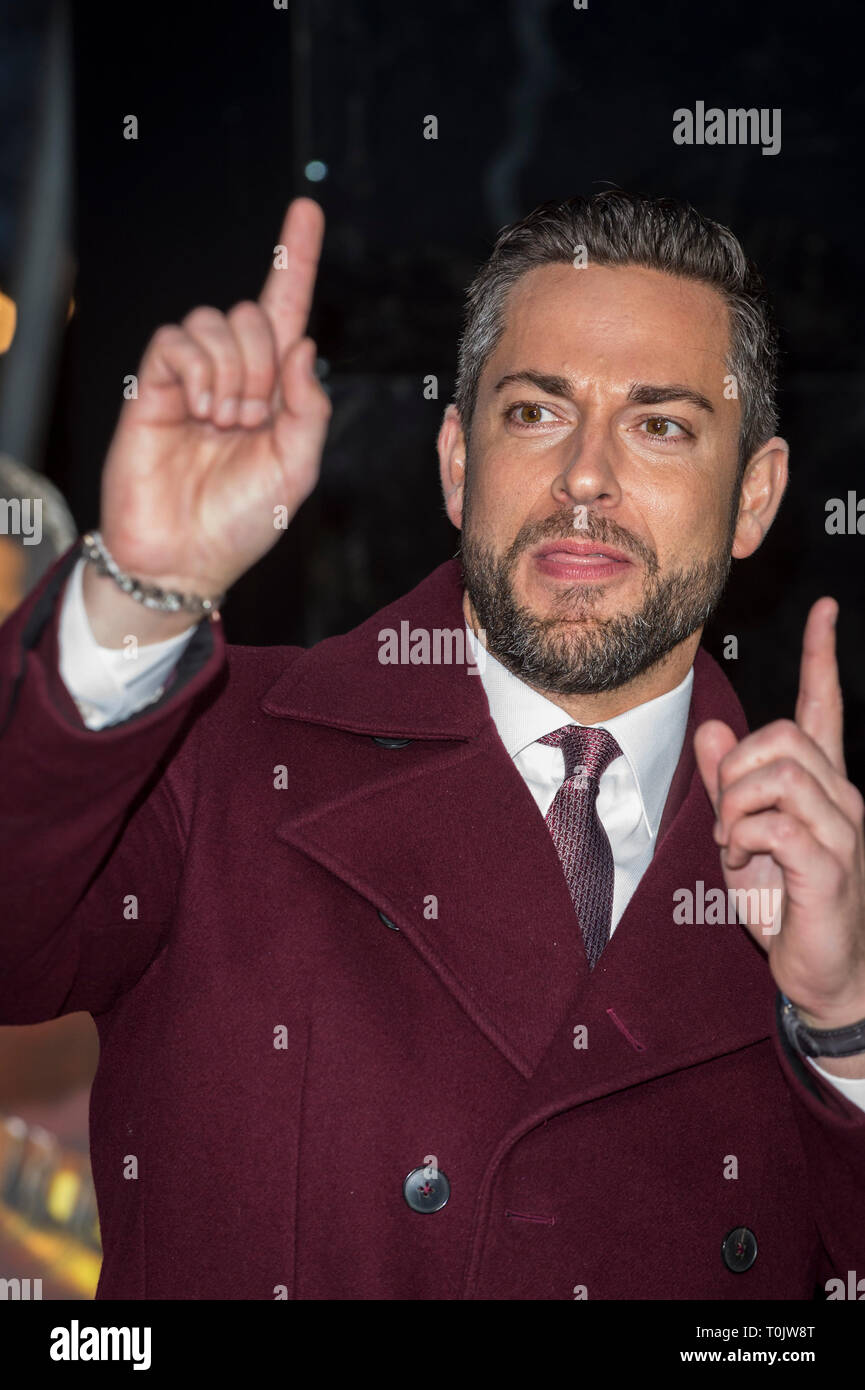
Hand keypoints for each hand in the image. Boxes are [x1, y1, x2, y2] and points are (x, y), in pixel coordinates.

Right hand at [97, 197, 330, 596]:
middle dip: (262, 363)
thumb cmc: (244, 519)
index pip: (286, 311)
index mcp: (274, 390)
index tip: (305, 208)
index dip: (294, 259)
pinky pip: (177, 340)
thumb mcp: (298, 467)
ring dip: (232, 373)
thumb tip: (302, 344)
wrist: (184, 556)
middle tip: (249, 419)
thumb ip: (309, 406)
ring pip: (216, 322)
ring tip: (224, 423)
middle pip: (253, 315)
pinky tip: (202, 410)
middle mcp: (234, 375)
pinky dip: (198, 369)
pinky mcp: (153, 384)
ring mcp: (192, 378)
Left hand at [694, 599, 864, 1072]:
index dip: (822, 655)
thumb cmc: (787, 904)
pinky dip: (742, 838)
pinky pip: (774, 822)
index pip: (824, 706)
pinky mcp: (831, 866)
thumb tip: (711, 729)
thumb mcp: (744, 836)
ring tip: (734, 844)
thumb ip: (727, 783)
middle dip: (735, 768)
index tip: (825, 609)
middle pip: (783, 735)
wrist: (824, 975)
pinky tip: (742, 863)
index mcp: (822, 785)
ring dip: (735, 806)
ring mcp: (843, 830)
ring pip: (778, 773)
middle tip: (727, 817)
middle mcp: (843, 797)